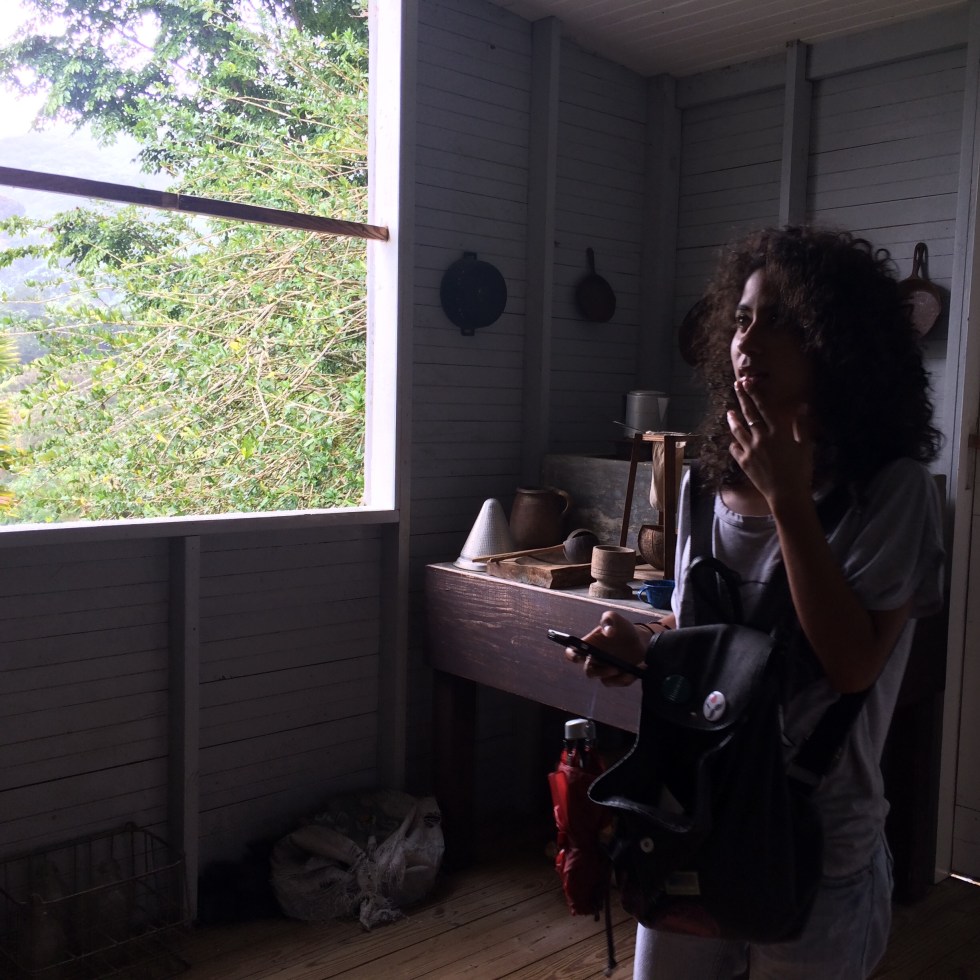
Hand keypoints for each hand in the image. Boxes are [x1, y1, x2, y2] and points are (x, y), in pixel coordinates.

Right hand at [563, 610, 651, 686]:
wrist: (641, 639)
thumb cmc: (622, 628)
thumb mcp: (615, 618)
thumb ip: (609, 619)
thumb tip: (608, 632)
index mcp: (588, 646)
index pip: (572, 653)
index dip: (572, 655)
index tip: (579, 656)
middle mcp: (595, 661)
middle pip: (589, 671)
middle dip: (597, 671)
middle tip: (611, 666)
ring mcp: (607, 671)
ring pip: (604, 680)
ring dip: (613, 676)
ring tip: (625, 668)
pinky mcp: (619, 677)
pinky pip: (619, 682)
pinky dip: (626, 678)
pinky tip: (634, 671)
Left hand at [727, 378, 813, 507]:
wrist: (786, 494)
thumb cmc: (800, 470)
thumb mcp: (805, 446)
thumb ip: (802, 425)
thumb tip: (803, 406)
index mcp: (778, 432)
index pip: (764, 408)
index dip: (755, 393)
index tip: (748, 382)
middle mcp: (761, 438)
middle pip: (749, 414)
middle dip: (742, 398)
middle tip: (736, 386)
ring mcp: (750, 450)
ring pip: (738, 430)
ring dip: (733, 419)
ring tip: (729, 412)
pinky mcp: (744, 462)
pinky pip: (735, 449)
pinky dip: (734, 442)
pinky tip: (733, 440)